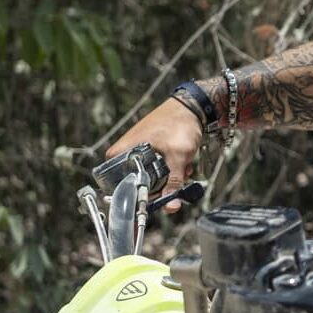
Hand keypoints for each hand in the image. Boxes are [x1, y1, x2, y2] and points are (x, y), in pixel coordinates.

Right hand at [105, 97, 202, 211]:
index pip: (119, 186)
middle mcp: (125, 154)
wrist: (193, 106)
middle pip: (138, 184)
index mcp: (120, 154)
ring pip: (152, 178)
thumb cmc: (178, 124)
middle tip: (177, 181)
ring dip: (170, 177)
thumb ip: (173, 183)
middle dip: (161, 187)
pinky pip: (158, 169)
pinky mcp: (150, 151)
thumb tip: (171, 207)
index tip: (156, 201)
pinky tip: (184, 164)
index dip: (139, 197)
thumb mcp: (177, 157)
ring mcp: (138, 152)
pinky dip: (172, 169)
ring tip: (184, 167)